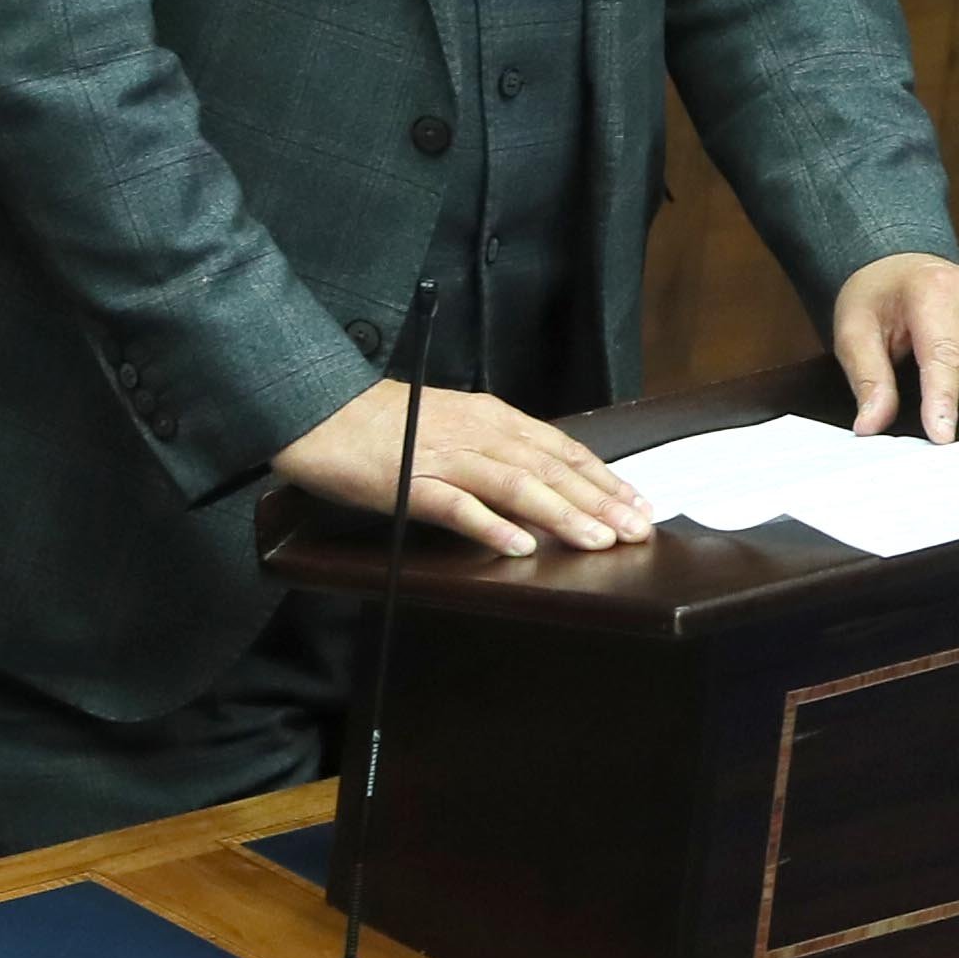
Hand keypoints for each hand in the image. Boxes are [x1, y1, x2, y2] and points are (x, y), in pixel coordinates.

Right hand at [274, 381, 653, 558]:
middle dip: (599, 501)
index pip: (562, 449)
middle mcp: (478, 433)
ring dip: (561, 514)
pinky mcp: (410, 482)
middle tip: (637, 529)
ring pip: (516, 485)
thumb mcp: (455, 423)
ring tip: (597, 539)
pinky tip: (520, 546)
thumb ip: (498, 447)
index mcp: (493, 417)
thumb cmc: (386, 422)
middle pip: (550, 468)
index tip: (638, 502)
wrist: (321, 411)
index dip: (604, 477)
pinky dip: (491, 526)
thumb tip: (545, 478)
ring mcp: (445, 457)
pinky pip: (458, 507)